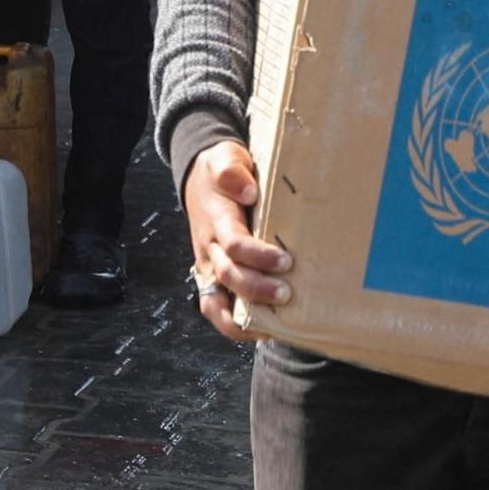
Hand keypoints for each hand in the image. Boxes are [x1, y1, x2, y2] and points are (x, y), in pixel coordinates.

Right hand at [184, 138, 294, 342]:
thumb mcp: (225, 157)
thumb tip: (247, 192)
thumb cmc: (221, 170)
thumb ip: (231, 169)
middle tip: (288, 293)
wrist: (200, 179)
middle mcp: (210, 247)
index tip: (286, 259)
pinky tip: (264, 332)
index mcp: (216, 219)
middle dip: (257, 289)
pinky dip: (235, 326)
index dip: (258, 255)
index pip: (233, 243)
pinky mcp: (214, 277)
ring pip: (218, 300)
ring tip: (275, 326)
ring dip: (245, 316)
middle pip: (228, 275)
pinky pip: (217, 308)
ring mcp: (210, 265)